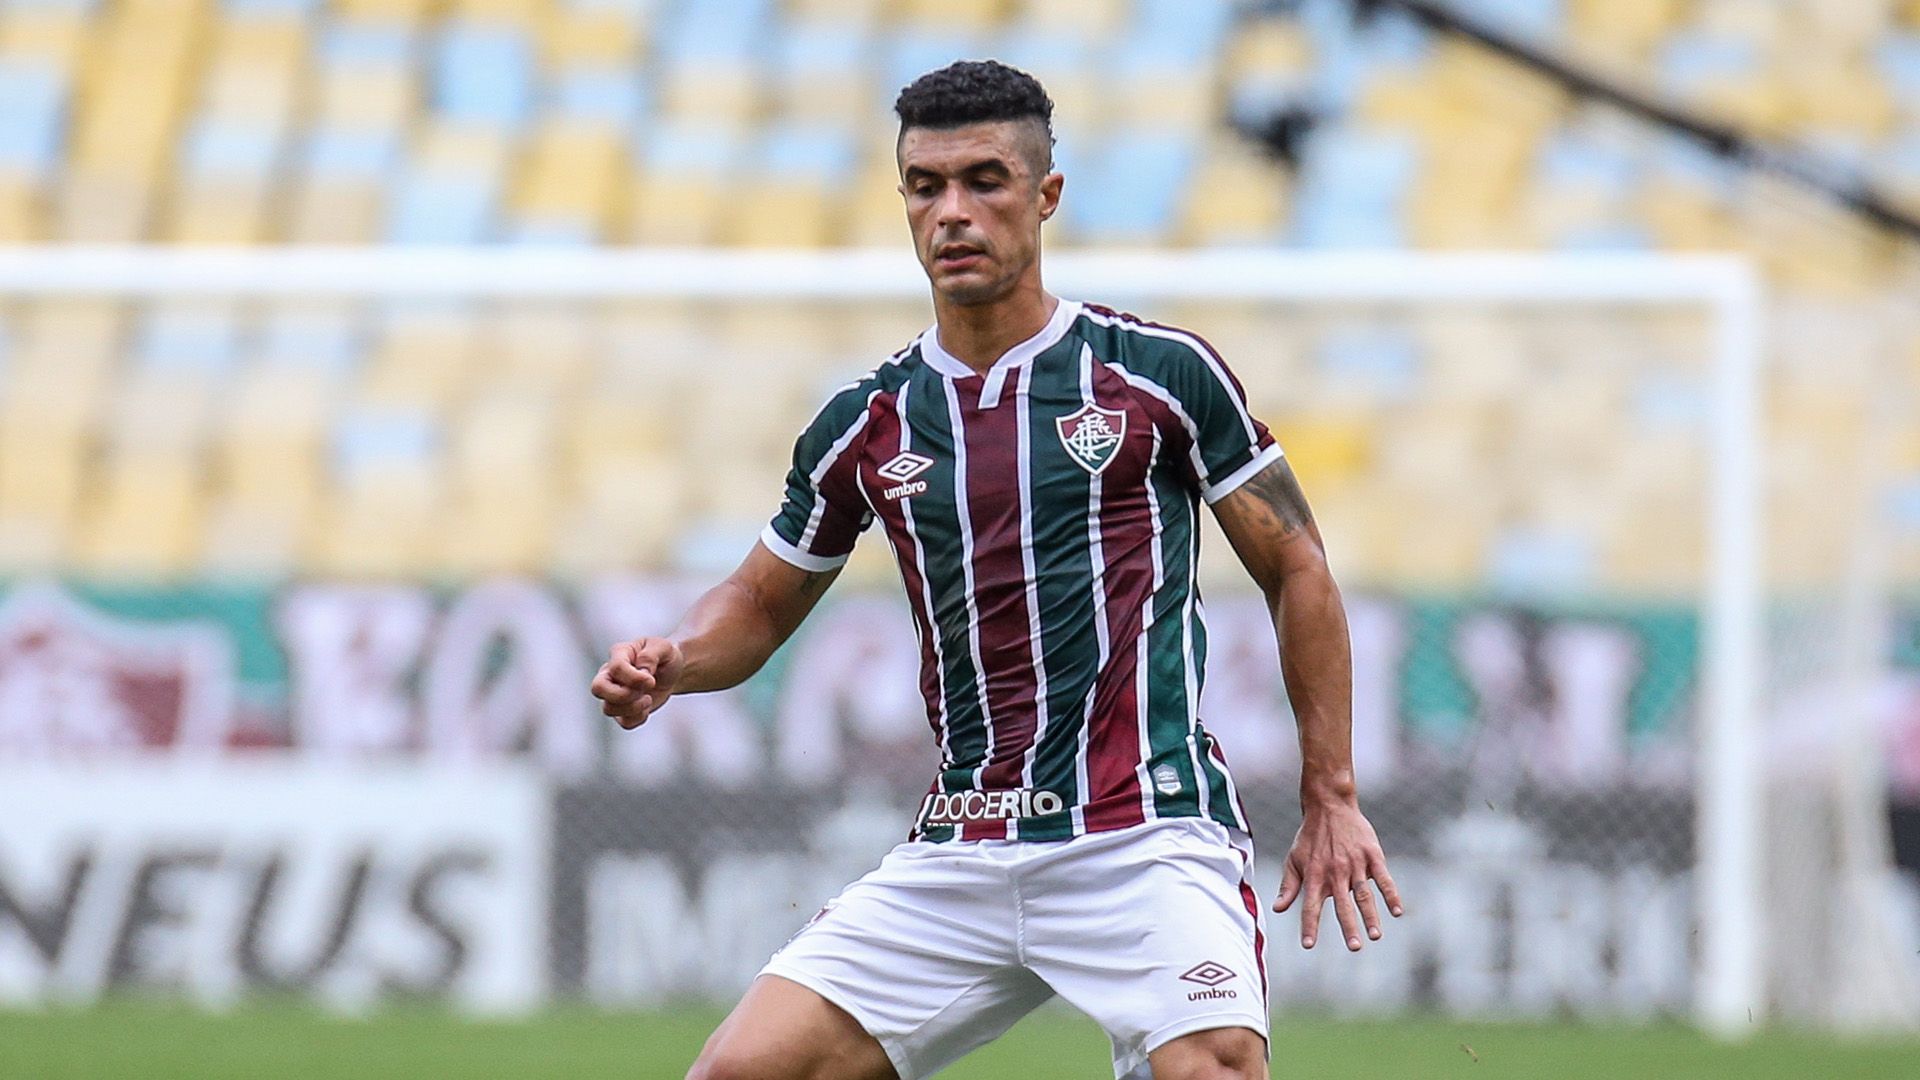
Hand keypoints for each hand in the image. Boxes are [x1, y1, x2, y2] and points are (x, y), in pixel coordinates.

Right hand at [591, 638, 683, 729]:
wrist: (672, 671)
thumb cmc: (665, 656)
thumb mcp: (664, 648)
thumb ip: (650, 656)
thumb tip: (642, 671)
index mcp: (619, 653)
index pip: (615, 668)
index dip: (634, 678)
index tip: (652, 681)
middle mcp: (610, 673)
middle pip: (598, 688)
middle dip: (622, 695)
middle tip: (642, 692)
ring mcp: (613, 693)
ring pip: (608, 709)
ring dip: (633, 708)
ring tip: (648, 698)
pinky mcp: (622, 710)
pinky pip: (623, 722)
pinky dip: (638, 718)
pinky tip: (647, 706)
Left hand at [1273, 800, 1401, 950]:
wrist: (1329, 806)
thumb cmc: (1310, 837)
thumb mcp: (1294, 860)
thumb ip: (1288, 887)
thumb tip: (1277, 909)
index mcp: (1315, 876)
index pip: (1310, 906)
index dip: (1309, 925)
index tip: (1308, 945)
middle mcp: (1335, 873)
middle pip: (1342, 905)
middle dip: (1348, 927)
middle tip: (1355, 947)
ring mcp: (1355, 864)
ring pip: (1364, 894)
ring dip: (1370, 916)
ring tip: (1375, 935)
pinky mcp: (1372, 856)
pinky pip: (1383, 878)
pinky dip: (1391, 895)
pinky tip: (1397, 911)